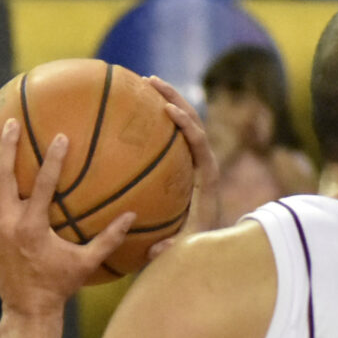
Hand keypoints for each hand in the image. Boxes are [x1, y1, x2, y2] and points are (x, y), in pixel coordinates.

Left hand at [0, 119, 134, 316]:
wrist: (27, 308)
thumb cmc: (60, 284)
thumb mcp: (87, 263)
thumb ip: (109, 239)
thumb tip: (132, 216)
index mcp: (33, 228)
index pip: (42, 185)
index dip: (53, 160)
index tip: (61, 138)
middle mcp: (7, 224)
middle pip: (2, 176)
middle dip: (6, 147)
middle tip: (10, 124)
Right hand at [145, 76, 221, 257]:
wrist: (207, 255)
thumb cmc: (193, 252)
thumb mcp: (182, 254)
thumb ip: (171, 251)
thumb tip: (158, 249)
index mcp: (207, 185)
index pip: (202, 149)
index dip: (189, 128)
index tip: (168, 111)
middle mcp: (203, 171)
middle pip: (195, 127)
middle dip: (175, 101)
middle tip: (150, 81)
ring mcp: (193, 168)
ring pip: (184, 129)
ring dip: (167, 104)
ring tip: (143, 84)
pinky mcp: (183, 169)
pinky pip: (170, 141)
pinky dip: (155, 125)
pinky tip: (131, 113)